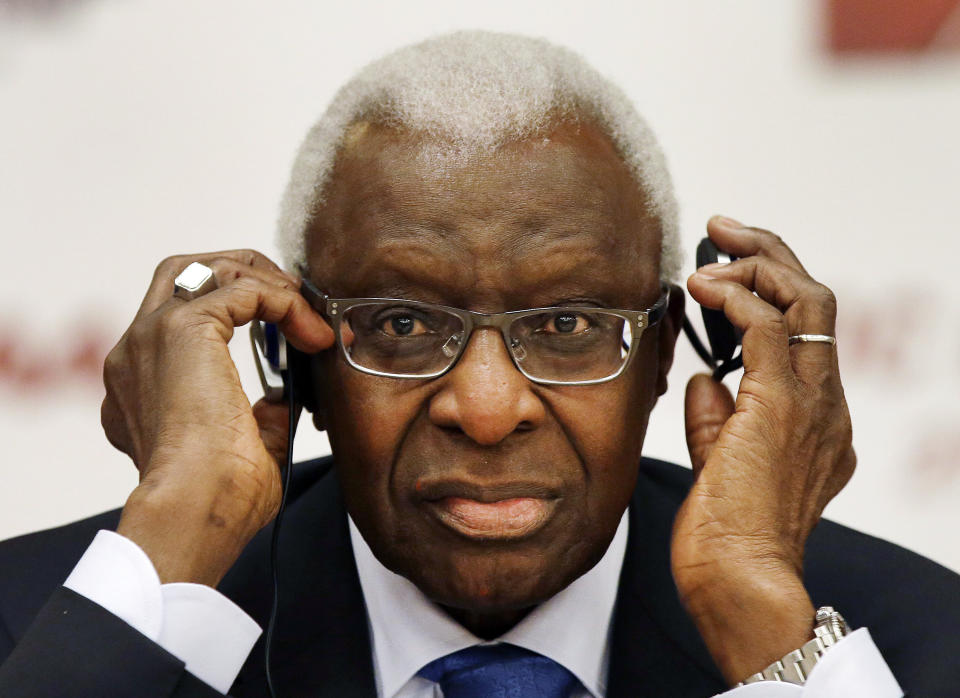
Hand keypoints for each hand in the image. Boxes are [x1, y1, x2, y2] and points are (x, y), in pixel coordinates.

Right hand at [101, 251, 332, 585]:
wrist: (196, 509)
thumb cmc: (216, 500)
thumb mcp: (242, 450)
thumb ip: (259, 418)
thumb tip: (283, 400)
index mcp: (140, 384)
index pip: (179, 318)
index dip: (236, 311)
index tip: (285, 334)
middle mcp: (135, 353)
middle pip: (184, 273)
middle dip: (243, 271)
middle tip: (291, 298)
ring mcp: (151, 336)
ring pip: (208, 269)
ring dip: (266, 282)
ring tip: (308, 313)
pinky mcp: (182, 329)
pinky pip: (241, 288)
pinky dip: (282, 300)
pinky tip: (310, 332)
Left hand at [673, 217, 855, 683]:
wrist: (737, 577)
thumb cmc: (726, 530)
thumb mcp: (722, 458)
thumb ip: (717, 414)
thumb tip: (702, 376)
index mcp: (817, 418)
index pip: (808, 331)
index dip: (772, 289)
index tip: (728, 267)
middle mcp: (827, 404)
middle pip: (817, 301)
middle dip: (771, 255)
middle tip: (726, 229)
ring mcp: (812, 404)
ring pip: (805, 301)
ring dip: (756, 265)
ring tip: (712, 247)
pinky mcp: (781, 407)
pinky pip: (770, 329)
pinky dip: (736, 297)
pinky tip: (702, 286)